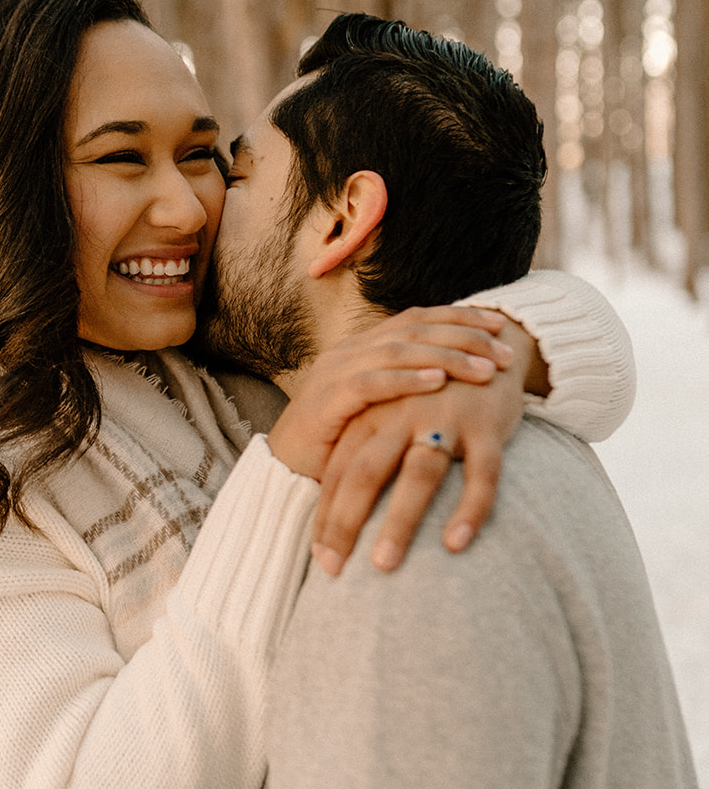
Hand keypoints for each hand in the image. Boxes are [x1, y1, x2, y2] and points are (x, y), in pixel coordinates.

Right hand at [267, 304, 512, 482]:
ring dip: (446, 357)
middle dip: (464, 337)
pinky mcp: (325, 400)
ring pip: (398, 351)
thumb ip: (409, 389)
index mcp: (364, 347)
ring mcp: (335, 372)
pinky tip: (437, 382)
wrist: (285, 470)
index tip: (501, 325)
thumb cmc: (341, 443)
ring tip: (484, 368)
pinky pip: (370, 383)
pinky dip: (406, 379)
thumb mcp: (382, 409)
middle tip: (504, 352)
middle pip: (415, 329)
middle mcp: (350, 351)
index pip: (418, 319)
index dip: (460, 318)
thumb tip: (460, 377)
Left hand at [311, 323, 533, 575]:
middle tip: (332, 570)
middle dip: (345, 522)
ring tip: (384, 565)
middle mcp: (400, 414)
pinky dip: (469, 508)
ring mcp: (443, 418)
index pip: (338, 471)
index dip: (326, 515)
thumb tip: (339, 512)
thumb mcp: (389, 415)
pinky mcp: (485, 425)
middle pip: (366, 471)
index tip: (319, 559)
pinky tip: (455, 544)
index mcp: (371, 414)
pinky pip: (481, 473)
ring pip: (418, 474)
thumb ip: (366, 453)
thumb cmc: (429, 397)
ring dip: (399, 520)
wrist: (488, 346)